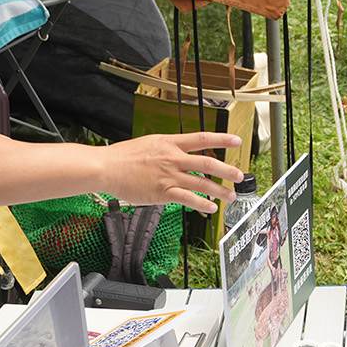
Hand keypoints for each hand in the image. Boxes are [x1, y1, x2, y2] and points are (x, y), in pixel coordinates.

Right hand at [101, 132, 243, 213]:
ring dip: (220, 191)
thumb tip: (180, 153)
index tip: (237, 141)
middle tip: (239, 176)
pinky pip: (188, 199)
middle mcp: (173, 158)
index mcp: (170, 142)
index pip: (202, 139)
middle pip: (207, 163)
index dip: (222, 139)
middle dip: (227, 170)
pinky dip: (202, 204)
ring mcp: (169, 176)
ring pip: (202, 183)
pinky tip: (211, 208)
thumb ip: (167, 148)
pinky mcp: (163, 192)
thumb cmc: (123, 156)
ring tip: (230, 196)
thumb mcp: (149, 143)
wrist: (106, 167)